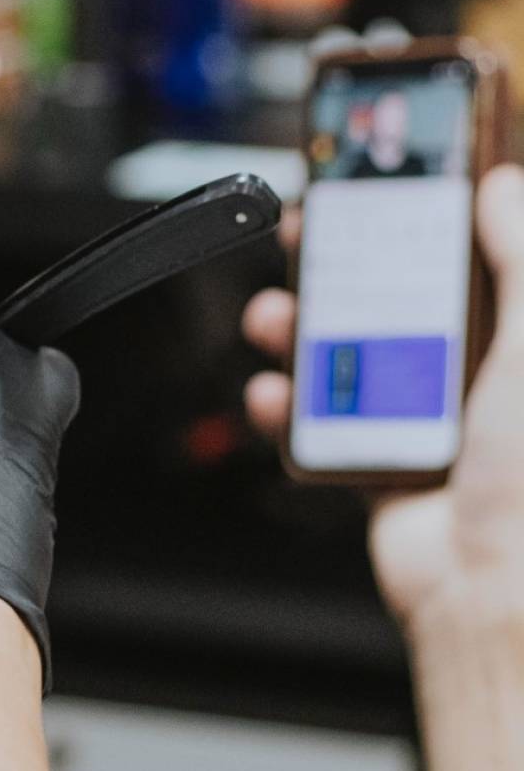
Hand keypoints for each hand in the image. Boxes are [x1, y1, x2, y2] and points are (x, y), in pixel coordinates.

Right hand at [244, 166, 523, 629]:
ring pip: (349, 351)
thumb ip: (520, 261)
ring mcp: (427, 417)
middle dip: (348, 257)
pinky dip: (283, 408)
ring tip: (274, 315)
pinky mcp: (380, 463)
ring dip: (300, 329)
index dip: (433, 206)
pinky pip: (317, 423)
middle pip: (399, 289)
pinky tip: (272, 395)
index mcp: (521, 340)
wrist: (496, 599)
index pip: (481, 251)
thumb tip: (502, 186)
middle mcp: (480, 372)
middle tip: (312, 226)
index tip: (392, 171)